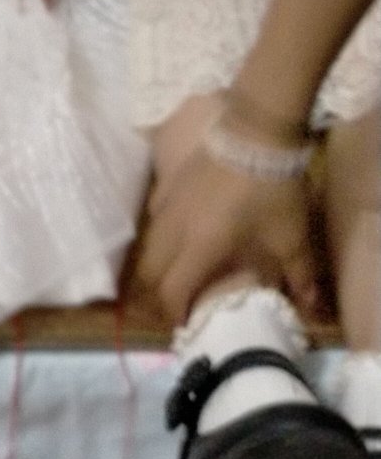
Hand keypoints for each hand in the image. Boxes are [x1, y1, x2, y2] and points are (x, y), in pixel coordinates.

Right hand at [136, 143, 319, 322]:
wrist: (255, 132)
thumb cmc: (272, 190)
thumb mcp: (292, 237)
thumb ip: (299, 276)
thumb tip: (310, 308)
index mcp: (200, 247)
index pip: (173, 290)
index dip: (174, 314)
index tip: (185, 325)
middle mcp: (174, 229)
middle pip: (150, 272)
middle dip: (158, 294)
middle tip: (176, 304)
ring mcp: (166, 204)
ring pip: (148, 245)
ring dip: (157, 265)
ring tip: (174, 273)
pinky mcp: (167, 184)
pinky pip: (153, 218)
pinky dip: (159, 235)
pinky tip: (176, 233)